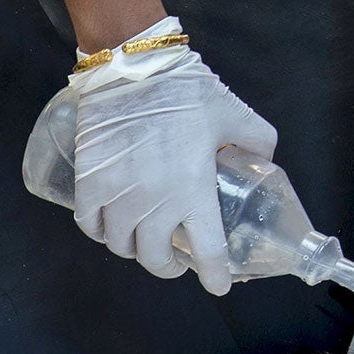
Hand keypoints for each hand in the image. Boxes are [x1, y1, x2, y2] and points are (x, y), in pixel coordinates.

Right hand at [60, 20, 278, 295]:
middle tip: (175, 259)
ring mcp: (117, 196)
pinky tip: (109, 226)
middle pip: (155, 258)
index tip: (218, 285)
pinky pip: (90, 224)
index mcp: (194, 192)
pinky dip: (100, 231)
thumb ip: (256, 141)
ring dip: (133, 248)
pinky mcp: (89, 184)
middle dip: (168, 266)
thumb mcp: (234, 114)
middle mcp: (154, 203)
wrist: (133, 68)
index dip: (214, 276)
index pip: (207, 251)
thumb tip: (264, 160)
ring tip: (141, 239)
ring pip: (120, 246)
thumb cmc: (186, 91)